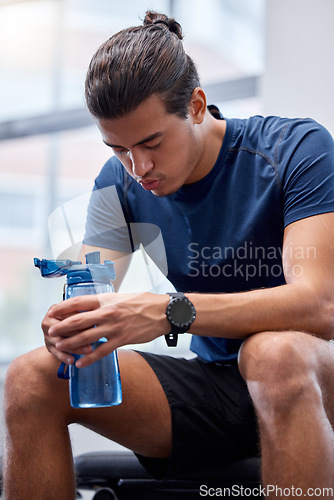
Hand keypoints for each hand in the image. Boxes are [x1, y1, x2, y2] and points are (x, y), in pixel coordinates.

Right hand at [42, 306, 92, 364]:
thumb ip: (84, 312)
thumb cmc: (76, 319)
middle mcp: (47, 322)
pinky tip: (72, 361)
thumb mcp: (79, 313)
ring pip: (61, 342)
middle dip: (80, 334)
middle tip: (96, 337)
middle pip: (63, 329)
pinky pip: (57, 354)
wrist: (64, 331)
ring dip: (75, 347)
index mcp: (54, 310)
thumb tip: (97, 316)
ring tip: (89, 350)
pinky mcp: (49, 348)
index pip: (68, 314)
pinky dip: (65, 357)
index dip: (82, 319)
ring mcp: (47, 336)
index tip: (96, 323)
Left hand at [47, 292, 169, 366]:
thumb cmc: (143, 302)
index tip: (52, 312)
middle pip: (78, 320)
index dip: (63, 308)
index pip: (78, 302)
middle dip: (62, 328)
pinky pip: (102, 351)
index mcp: (106, 299)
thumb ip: (105, 303)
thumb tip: (91, 308)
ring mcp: (114, 327)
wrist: (163, 312)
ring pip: (86, 337)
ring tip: (60, 348)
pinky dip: (89, 358)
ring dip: (71, 343)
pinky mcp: (122, 339)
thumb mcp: (120, 297)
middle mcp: (107, 312)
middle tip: (51, 333)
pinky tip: (80, 364)